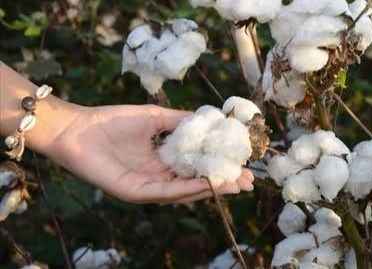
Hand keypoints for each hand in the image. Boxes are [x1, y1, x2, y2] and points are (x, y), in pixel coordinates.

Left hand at [47, 104, 253, 203]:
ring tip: (234, 184)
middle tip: (248, 180)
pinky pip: (163, 192)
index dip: (219, 166)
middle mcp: (157, 177)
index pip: (196, 167)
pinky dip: (185, 189)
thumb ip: (180, 121)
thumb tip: (209, 120)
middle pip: (195, 183)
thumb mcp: (154, 118)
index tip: (243, 163)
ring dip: (210, 188)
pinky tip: (205, 184)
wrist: (77, 127)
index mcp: (162, 161)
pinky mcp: (134, 192)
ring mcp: (146, 187)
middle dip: (222, 182)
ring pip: (183, 191)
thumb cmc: (111, 121)